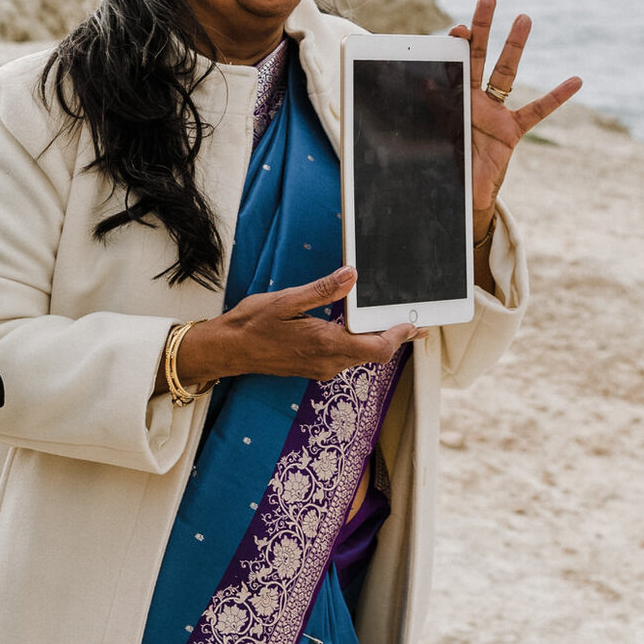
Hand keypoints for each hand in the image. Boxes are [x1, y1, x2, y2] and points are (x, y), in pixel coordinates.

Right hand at [171, 267, 413, 388]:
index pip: (376, 347)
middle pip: (373, 353)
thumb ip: (322, 289)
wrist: (228, 350)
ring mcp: (320, 368)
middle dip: (392, 336)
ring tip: (385, 321)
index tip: (414, 324)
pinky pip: (344, 357)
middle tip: (410, 321)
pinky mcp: (313, 367)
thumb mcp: (286, 300)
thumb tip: (351, 276)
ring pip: (359, 356)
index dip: (399, 336)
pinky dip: (356, 343)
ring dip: (374, 340)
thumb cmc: (252, 325)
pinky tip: (353, 329)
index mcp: (324, 343)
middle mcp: (327, 361)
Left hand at [456, 0, 582, 233]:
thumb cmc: (445, 169)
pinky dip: (556, 97)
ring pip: (506, 72)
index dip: (455, 47)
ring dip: (515, 45)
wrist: (463, 189)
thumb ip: (433, 128)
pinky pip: (537, 111)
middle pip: (478, 57)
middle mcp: (471, 100)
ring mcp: (494, 112)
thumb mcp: (436, 151)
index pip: (452, 68)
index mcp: (449, 102)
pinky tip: (576, 80)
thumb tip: (424, 95)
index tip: (458, 27)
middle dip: (481, 28)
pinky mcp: (513, 129)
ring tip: (524, 17)